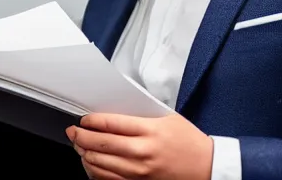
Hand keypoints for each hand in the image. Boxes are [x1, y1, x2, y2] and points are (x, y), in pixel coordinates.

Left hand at [66, 113, 213, 179]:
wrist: (209, 168)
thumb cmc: (189, 141)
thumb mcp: (167, 118)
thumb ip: (140, 115)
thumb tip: (112, 109)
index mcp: (150, 131)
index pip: (111, 124)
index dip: (91, 121)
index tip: (83, 119)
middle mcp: (143, 152)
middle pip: (102, 144)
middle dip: (81, 136)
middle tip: (73, 131)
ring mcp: (141, 171)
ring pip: (102, 164)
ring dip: (85, 154)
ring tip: (79, 146)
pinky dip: (96, 172)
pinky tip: (91, 163)